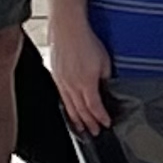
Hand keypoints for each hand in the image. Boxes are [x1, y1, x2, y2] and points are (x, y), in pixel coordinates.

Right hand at [50, 19, 113, 134]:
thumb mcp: (104, 62)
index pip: (94, 107)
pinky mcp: (56, 76)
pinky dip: (67, 108)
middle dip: (89, 123)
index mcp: (86, 83)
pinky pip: (62, 97)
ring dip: (76, 119)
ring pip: (69, 106)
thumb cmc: (86, 42)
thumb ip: (104, 78)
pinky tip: (70, 111)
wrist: (67, 29)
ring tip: (82, 129)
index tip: (106, 124)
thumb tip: (105, 87)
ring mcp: (62, 82)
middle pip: (81, 110)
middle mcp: (72, 85)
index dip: (100, 117)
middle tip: (95, 132)